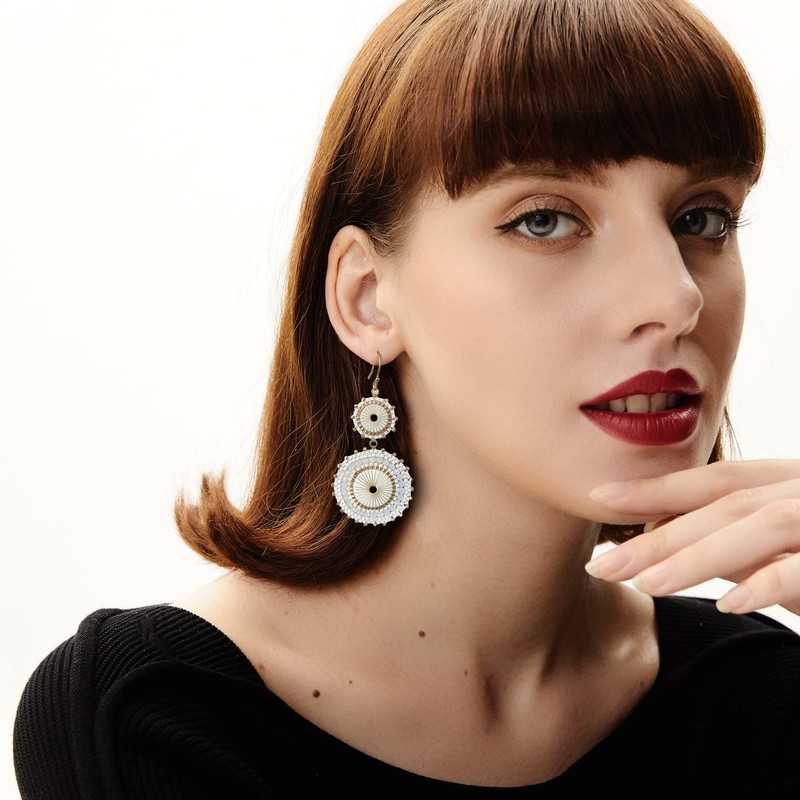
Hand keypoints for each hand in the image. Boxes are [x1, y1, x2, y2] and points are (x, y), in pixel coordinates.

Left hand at [584, 459, 799, 615]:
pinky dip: (767, 583)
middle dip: (660, 536)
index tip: (598, 497)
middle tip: (602, 564)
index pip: (716, 479)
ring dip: (698, 555)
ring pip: (760, 525)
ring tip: (646, 584)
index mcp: (791, 480)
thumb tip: (667, 536)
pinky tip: (727, 604)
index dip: (656, 488)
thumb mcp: (788, 550)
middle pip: (725, 503)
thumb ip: (737, 545)